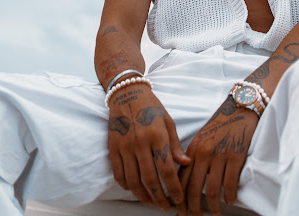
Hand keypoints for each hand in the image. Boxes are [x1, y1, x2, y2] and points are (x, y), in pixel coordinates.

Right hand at [107, 84, 190, 210]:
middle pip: (149, 179)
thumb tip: (185, 163)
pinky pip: (119, 174)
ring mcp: (124, 146)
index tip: (179, 199)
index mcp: (157, 135)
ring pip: (133, 181)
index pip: (166, 169)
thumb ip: (175, 145)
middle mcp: (140, 143)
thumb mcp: (168, 122)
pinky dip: (127, 186)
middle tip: (166, 206)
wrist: (127, 94)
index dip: (174, 188)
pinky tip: (136, 190)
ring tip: (152, 202)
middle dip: (159, 197)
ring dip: (143, 195)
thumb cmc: (151, 107)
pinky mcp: (113, 148)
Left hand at [177, 95, 258, 215]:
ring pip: (212, 190)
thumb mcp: (202, 137)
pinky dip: (229, 196)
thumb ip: (193, 155)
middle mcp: (204, 153)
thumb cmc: (222, 122)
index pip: (181, 180)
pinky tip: (229, 200)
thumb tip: (185, 178)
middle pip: (194, 189)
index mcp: (193, 148)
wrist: (240, 106)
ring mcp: (220, 155)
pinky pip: (230, 184)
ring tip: (214, 214)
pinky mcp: (236, 156)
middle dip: (192, 209)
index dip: (179, 199)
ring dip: (213, 207)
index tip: (179, 211)